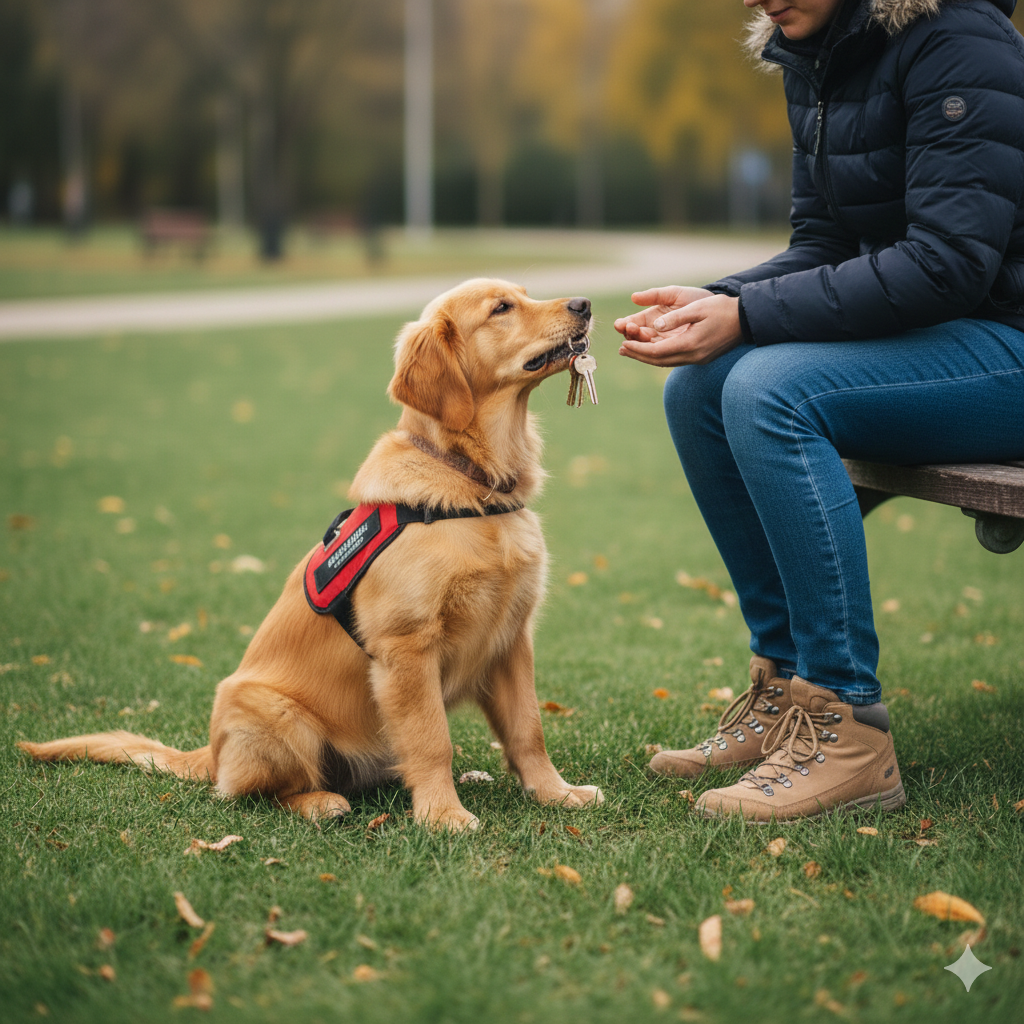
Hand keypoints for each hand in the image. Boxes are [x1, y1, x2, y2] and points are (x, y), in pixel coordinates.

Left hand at [616, 288, 742, 366]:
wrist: (748, 320)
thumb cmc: (723, 309)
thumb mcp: (698, 308)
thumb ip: (676, 317)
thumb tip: (655, 324)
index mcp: (690, 344)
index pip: (657, 351)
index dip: (638, 348)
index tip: (623, 342)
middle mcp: (693, 356)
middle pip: (658, 360)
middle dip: (639, 355)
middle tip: (622, 350)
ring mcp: (697, 359)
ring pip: (666, 362)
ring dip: (648, 357)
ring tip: (632, 351)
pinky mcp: (701, 358)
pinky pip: (675, 360)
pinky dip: (661, 356)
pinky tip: (653, 350)